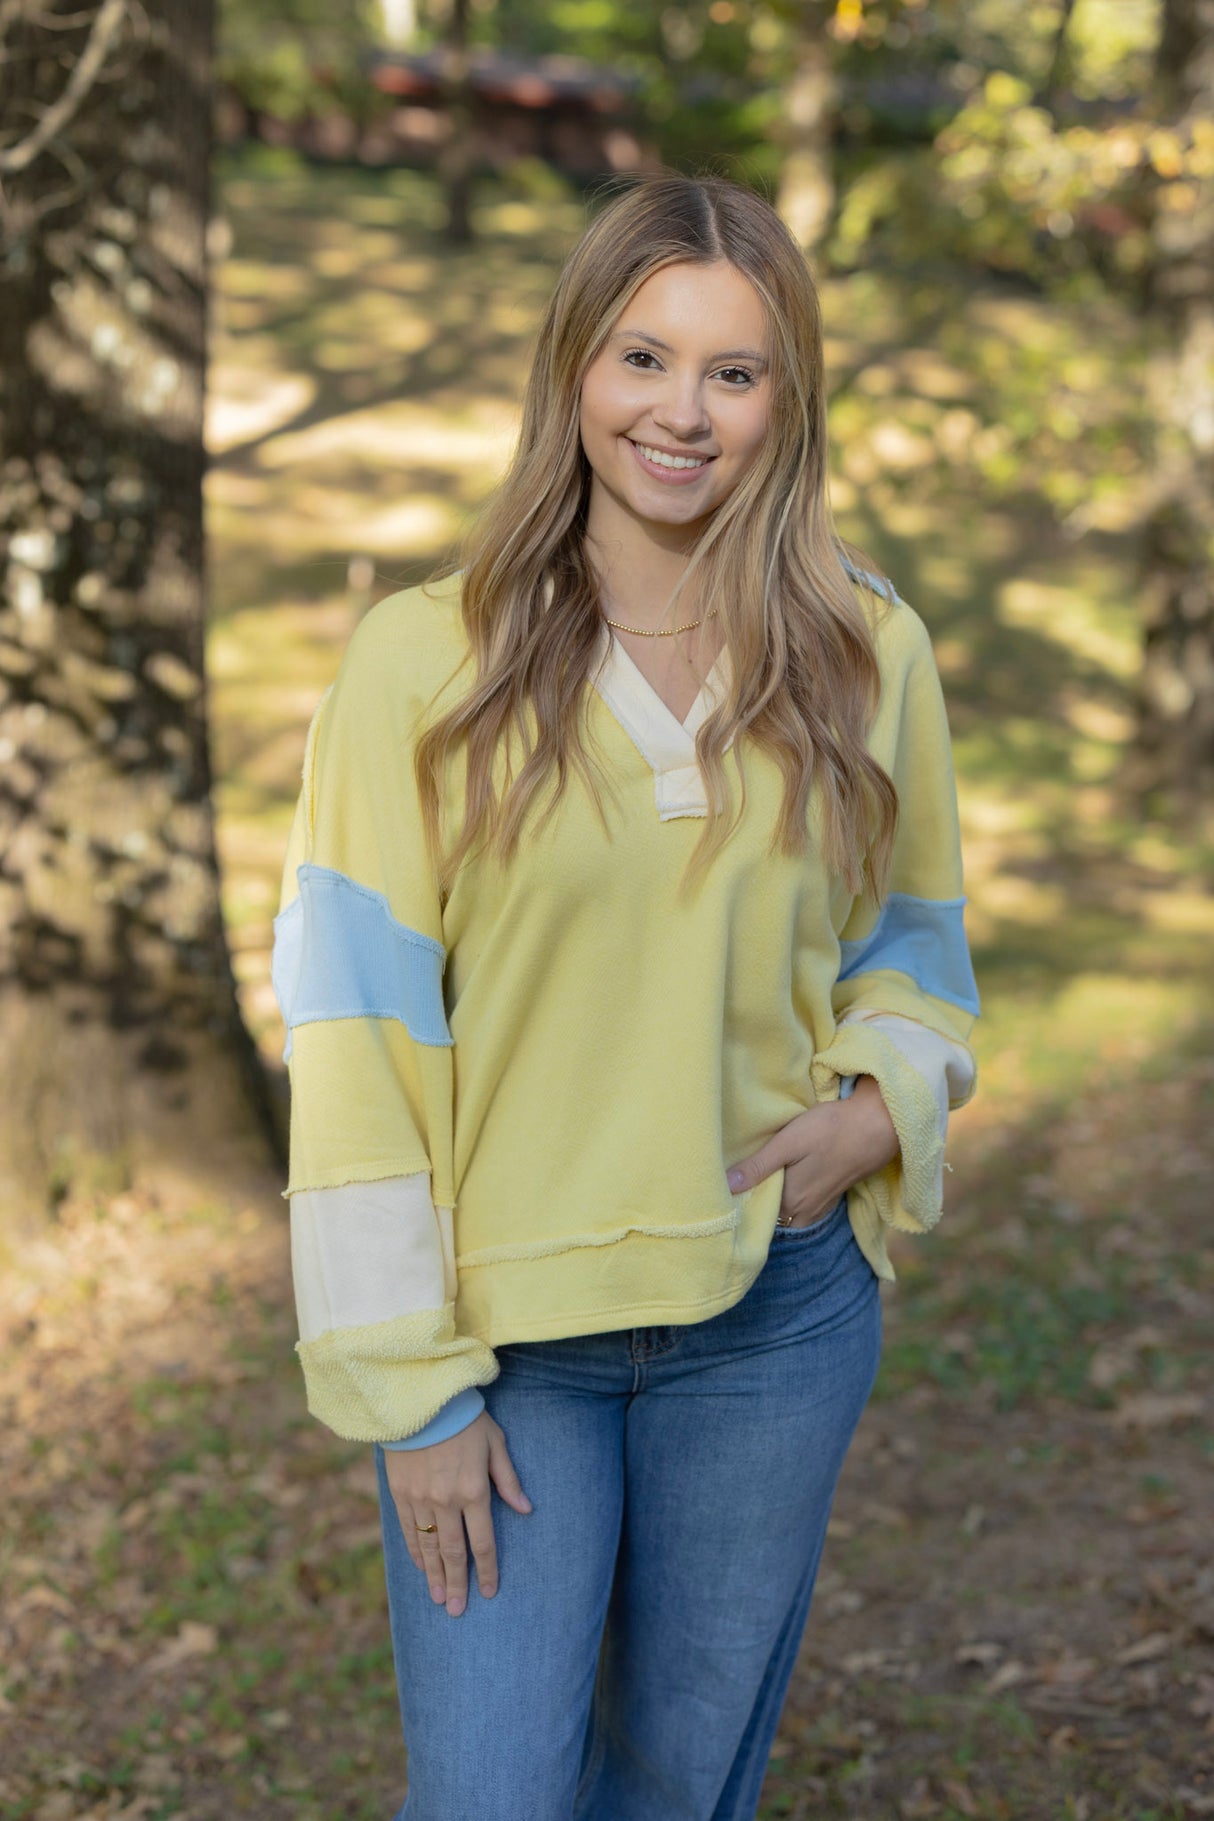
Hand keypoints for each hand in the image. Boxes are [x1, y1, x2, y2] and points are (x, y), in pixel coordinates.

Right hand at [383, 1410, 531, 1617]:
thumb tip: (526, 1509)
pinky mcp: (400, 1494)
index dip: (488, 1570)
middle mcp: (447, 1501)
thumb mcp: (495, 1443)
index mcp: (474, 1491)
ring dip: (435, 1576)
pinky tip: (421, 1568)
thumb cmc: (465, 1419)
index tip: (490, 1592)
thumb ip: (508, 1479)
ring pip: (430, 1548)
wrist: (420, 1401)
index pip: (483, 1542)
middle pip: (454, 1553)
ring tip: (438, 1600)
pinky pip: (408, 1531)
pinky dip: (416, 1553)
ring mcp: (420, 1500)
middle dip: (457, 1584)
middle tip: (457, 1610)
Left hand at [726, 1076, 899, 1229]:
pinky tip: (788, 1179)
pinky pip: (805, 1207)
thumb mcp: (789, 1142)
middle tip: (741, 1182)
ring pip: (789, 1213)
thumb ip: (759, 1166)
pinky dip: (793, 1199)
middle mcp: (806, 1211)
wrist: (878, 1125)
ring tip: (761, 1181)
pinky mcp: (833, 1195)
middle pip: (773, 1216)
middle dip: (758, 1204)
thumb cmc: (831, 1129)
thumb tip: (727, 1186)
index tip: (728, 1186)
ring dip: (776, 1202)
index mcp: (791, 1201)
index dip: (742, 1199)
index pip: (756, 1211)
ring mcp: (822, 1205)